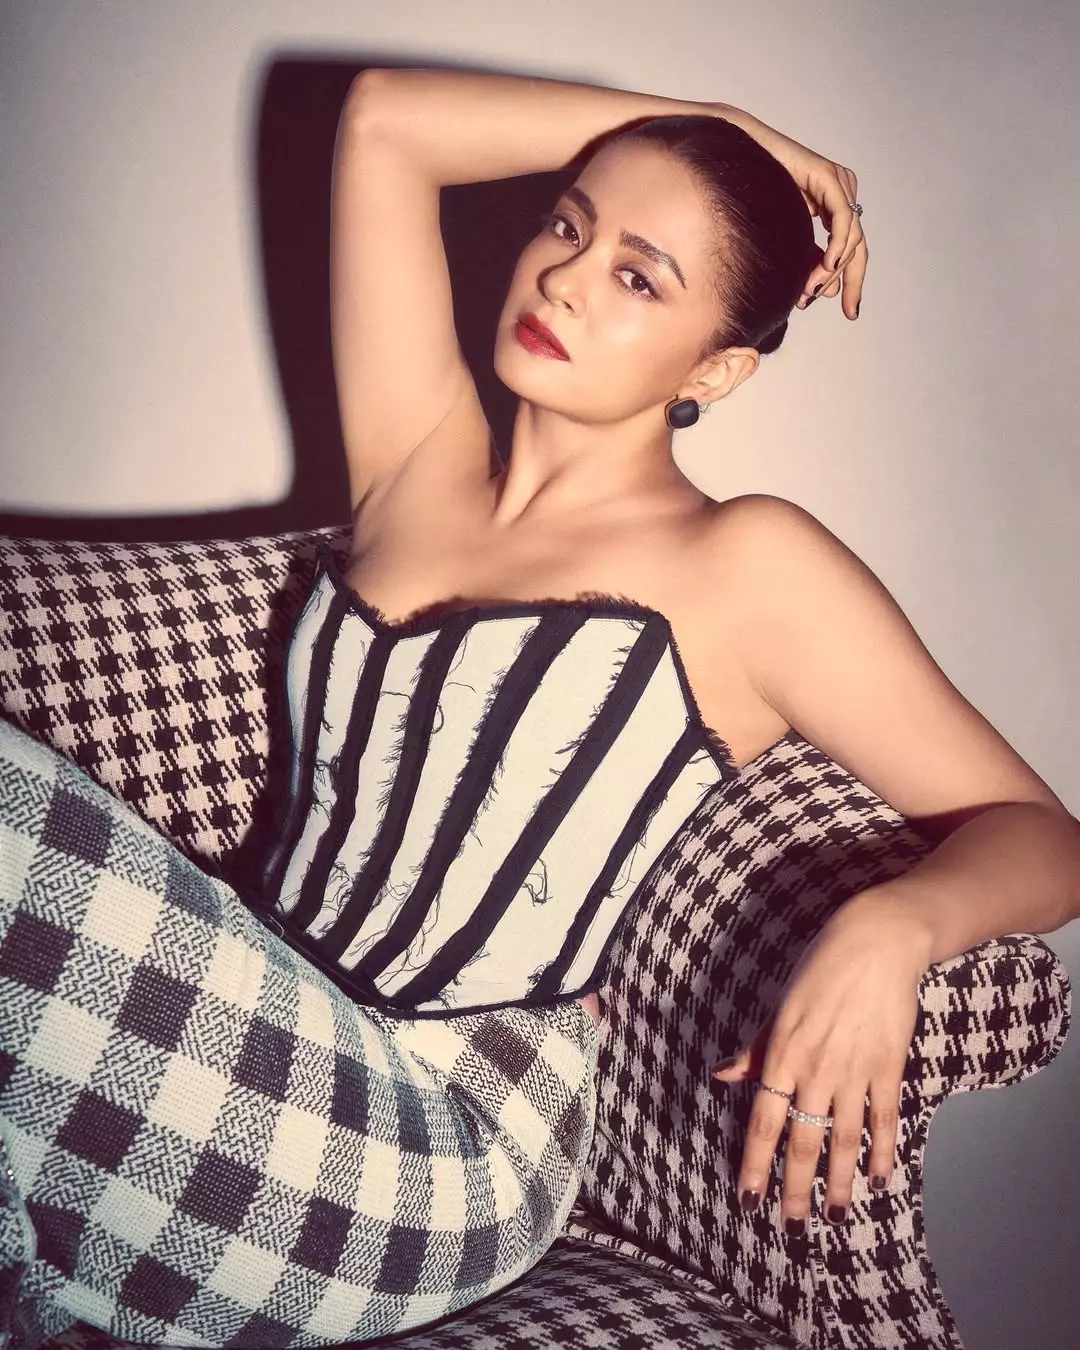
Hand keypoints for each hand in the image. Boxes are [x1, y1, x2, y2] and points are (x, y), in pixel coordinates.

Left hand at [711, 889, 930, 1232]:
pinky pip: (884, 1119)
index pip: (763, 1120)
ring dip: (840, 1182)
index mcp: (782, 1052)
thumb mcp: (779, 1004)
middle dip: (794, 1188)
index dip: (756, 1163)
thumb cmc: (820, 967)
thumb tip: (723, 1076)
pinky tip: (879, 1179)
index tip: (749, 1198)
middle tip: (792, 1227)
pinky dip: (882, 1152)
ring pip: (844, 1139)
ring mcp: (854, 1070)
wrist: (876, 941)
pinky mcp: (888, 1066)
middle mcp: (815, 1068)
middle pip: (802, 1140)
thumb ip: (755, 1048)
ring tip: (836, 1216)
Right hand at [713, 106, 867, 318]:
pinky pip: (842, 217)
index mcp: (834, 207)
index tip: (850, 312)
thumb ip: (808, 262)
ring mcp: (838, 183)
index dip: (855, 282)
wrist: (731, 166)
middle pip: (857, 246)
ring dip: (833, 269)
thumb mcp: (786, 241)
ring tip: (811, 289)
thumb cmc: (750, 200)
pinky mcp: (829, 176)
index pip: (853, 250)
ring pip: (851, 236)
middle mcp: (842, 193)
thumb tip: (828, 292)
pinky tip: (826, 266)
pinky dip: (838, 245)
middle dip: (849, 280)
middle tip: (837, 306)